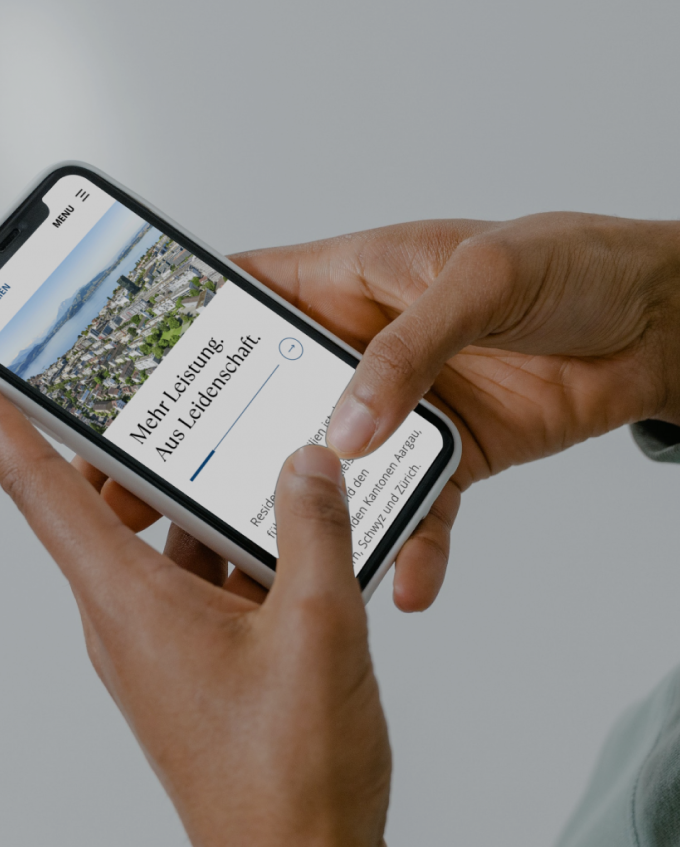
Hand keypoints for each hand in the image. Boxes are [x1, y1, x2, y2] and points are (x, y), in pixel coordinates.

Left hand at [0, 398, 393, 846]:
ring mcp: (170, 646)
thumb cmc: (292, 778)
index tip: (3, 384)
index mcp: (132, 605)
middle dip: (143, 450)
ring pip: (174, 544)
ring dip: (211, 504)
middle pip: (112, 508)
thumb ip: (314, 530)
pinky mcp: (208, 665)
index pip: (44, 494)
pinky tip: (301, 536)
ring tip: (263, 458)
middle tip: (174, 396)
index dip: (14, 430)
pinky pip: (212, 582)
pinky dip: (244, 551)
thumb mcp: (318, 628)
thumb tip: (306, 461)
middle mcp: (134, 622)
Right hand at [233, 214, 679, 607]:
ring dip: (322, 513)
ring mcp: (405, 409)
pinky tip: (410, 582)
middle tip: (189, 498)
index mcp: (356, 283)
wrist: (654, 325)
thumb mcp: (482, 282)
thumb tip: (347, 425)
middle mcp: (367, 350)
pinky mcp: (451, 456)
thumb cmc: (572, 265)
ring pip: (343, 469)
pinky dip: (414, 547)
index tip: (154, 382)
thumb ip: (409, 350)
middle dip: (240, 448)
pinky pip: (420, 509)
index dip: (203, 334)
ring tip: (292, 562)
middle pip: (280, 402)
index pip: (255, 299)